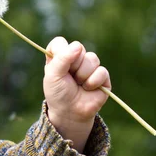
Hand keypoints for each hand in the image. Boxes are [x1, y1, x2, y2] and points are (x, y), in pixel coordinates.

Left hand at [43, 36, 110, 151]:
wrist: (70, 113)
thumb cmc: (58, 93)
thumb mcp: (53, 75)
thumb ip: (62, 58)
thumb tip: (77, 46)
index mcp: (60, 56)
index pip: (60, 42)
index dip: (60, 52)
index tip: (57, 64)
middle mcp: (75, 58)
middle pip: (79, 47)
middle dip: (73, 65)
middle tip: (70, 77)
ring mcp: (90, 66)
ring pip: (92, 58)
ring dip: (83, 74)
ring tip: (79, 84)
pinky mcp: (103, 77)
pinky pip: (102, 71)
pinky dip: (93, 82)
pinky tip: (88, 88)